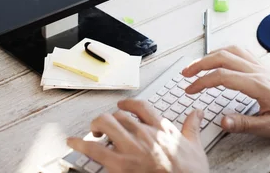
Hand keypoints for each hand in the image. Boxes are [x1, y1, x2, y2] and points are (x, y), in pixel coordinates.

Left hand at [67, 99, 209, 172]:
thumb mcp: (195, 147)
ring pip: (106, 124)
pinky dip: (80, 144)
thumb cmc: (190, 172)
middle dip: (109, 119)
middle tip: (105, 126)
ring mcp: (131, 148)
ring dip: (96, 126)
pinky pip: (94, 149)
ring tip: (93, 132)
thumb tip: (197, 113)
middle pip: (119, 115)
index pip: (140, 106)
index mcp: (161, 128)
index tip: (122, 105)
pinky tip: (72, 142)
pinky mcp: (120, 164)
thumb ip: (192, 127)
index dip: (128, 104)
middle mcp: (144, 133)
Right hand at [181, 46, 269, 139]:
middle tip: (186, 73)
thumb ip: (245, 123)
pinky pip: (241, 52)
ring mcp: (261, 67)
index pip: (221, 76)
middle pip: (222, 57)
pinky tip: (223, 58)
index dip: (202, 82)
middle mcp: (257, 71)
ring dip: (212, 55)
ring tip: (199, 64)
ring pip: (231, 51)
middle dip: (200, 63)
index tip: (190, 89)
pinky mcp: (265, 68)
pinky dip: (226, 52)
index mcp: (257, 84)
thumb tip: (222, 121)